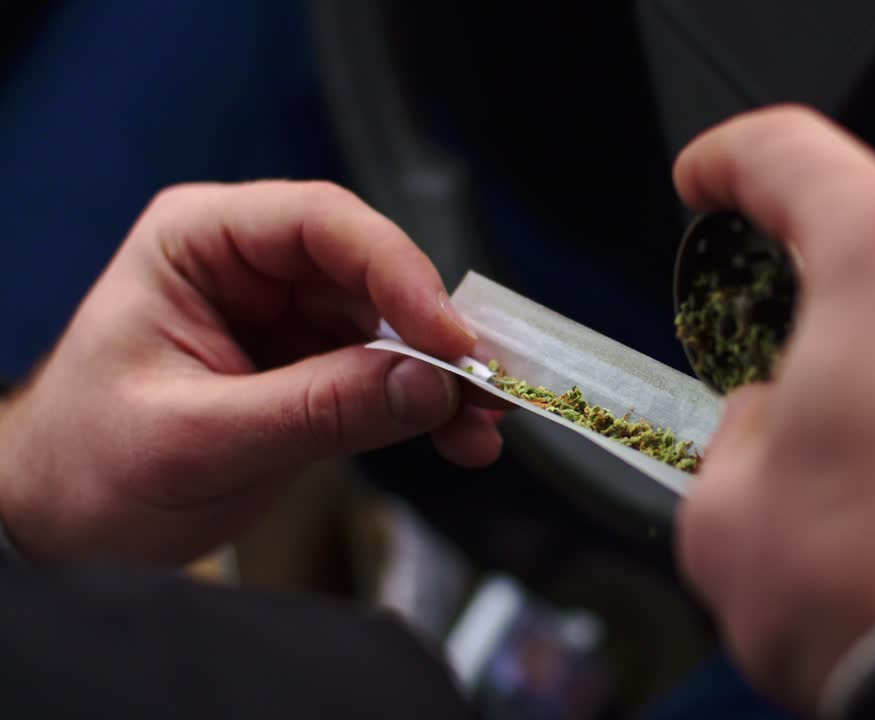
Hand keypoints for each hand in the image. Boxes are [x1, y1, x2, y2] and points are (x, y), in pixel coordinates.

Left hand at [0, 181, 501, 563]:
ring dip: (443, 375)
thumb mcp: (198, 440)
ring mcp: (286, 318)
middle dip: (434, 331)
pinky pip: (386, 376)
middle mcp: (251, 267)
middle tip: (488, 383)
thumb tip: (431, 385)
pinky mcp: (311, 370)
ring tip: (483, 424)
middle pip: (371, 273)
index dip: (396, 271)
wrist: (60, 526)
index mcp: (199, 243)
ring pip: (391, 327)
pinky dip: (427, 405)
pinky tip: (460, 436)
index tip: (449, 336)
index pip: (319, 224)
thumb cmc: (88, 466)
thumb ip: (317, 409)